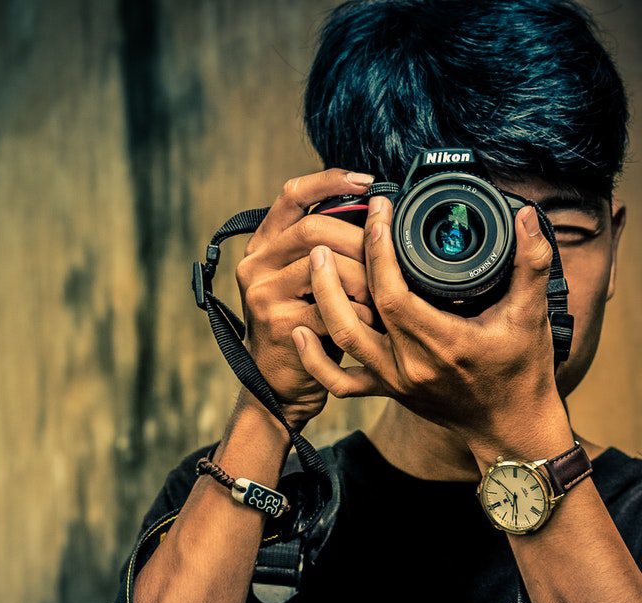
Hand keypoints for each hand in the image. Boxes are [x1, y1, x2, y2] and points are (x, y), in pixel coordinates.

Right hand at [234, 167, 379, 430]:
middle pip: (315, 230)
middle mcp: (256, 265)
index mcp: (263, 245)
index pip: (292, 195)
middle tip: (386, 254)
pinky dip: (360, 311)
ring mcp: (264, 295)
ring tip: (381, 291)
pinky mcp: (281, 324)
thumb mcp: (302, 279)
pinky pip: (333, 307)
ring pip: (326, 268)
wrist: (279, 382)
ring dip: (363, 279)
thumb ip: (324, 247)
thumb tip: (375, 212)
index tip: (369, 181)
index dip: (330, 181)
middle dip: (359, 240)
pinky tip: (373, 319)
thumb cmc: (304, 323)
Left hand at [291, 194, 564, 445]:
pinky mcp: (390, 390)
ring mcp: (396, 380)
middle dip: (337, 269)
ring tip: (315, 261)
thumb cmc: (524, 373)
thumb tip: (527, 216)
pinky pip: (341, 380)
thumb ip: (531, 263)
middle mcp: (411, 365)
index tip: (380, 212)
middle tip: (327, 231)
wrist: (512, 430)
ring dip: (322, 300)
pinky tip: (298, 332)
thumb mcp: (532, 316)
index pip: (393, 292)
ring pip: (342, 341)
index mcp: (443, 342)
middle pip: (356, 313)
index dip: (379, 248)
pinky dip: (316, 359)